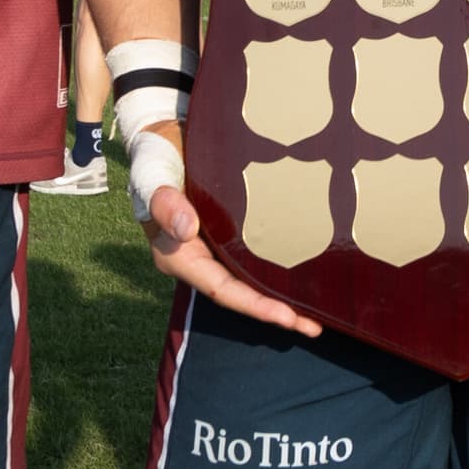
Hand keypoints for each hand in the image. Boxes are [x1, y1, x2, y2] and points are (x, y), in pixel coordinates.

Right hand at [141, 169, 323, 338]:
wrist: (159, 140)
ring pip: (248, 282)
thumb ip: (164, 202)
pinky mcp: (226, 237)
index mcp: (177, 255)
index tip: (287, 318)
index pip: (221, 290)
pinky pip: (252, 262)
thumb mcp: (153, 174)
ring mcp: (212, 250)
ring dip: (280, 299)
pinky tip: (303, 278)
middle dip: (276, 313)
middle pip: (239, 295)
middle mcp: (196, 260)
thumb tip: (187, 230)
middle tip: (314, 328)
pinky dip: (276, 273)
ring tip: (316, 317)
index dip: (255, 305)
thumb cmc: (154, 157)